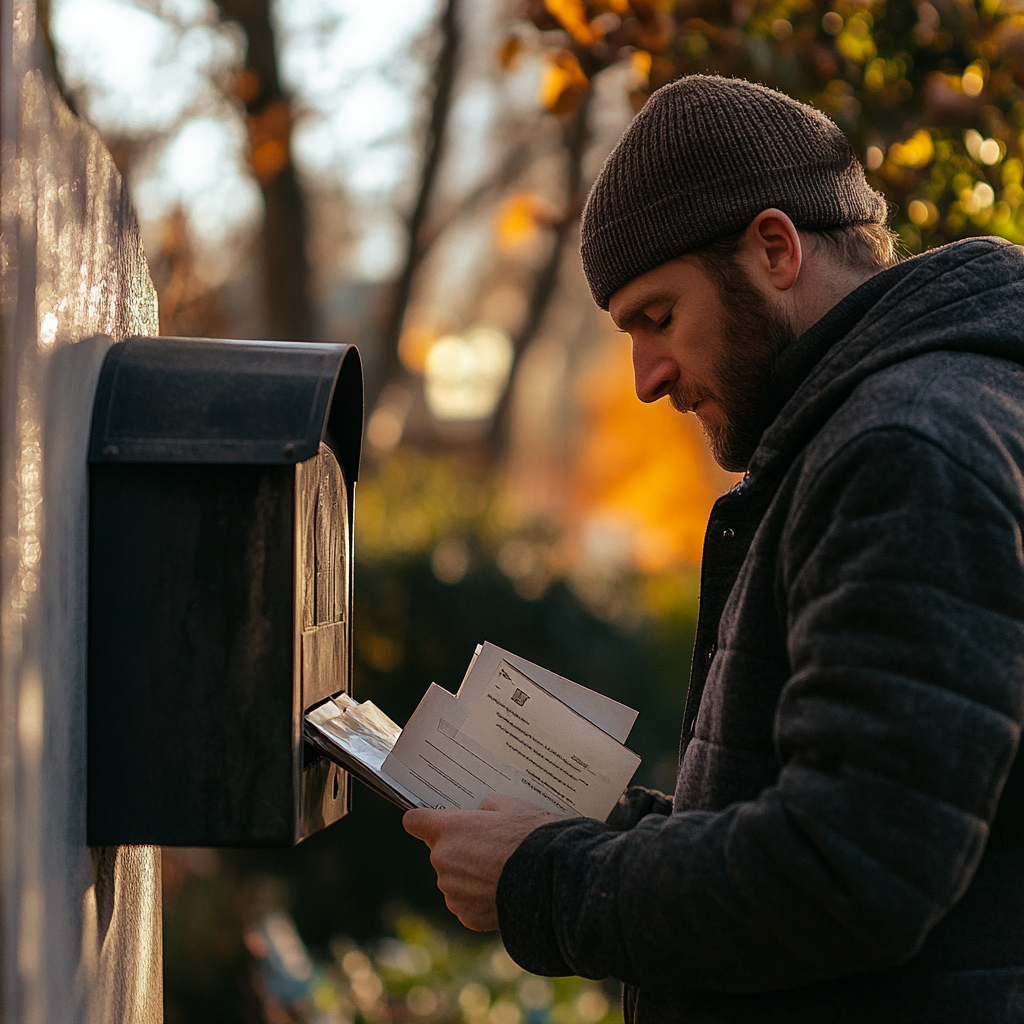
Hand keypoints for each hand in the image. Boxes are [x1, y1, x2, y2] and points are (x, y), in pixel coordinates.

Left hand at [403, 794, 556, 930]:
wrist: (551, 879)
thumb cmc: (531, 836)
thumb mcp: (511, 806)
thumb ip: (486, 808)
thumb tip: (481, 814)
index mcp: (448, 828)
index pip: (413, 820)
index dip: (422, 820)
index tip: (430, 821)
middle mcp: (442, 860)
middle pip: (439, 851)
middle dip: (457, 849)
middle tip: (488, 847)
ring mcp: (452, 891)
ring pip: (452, 879)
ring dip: (468, 876)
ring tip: (500, 871)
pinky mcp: (466, 915)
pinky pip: (466, 903)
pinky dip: (479, 899)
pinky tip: (503, 891)